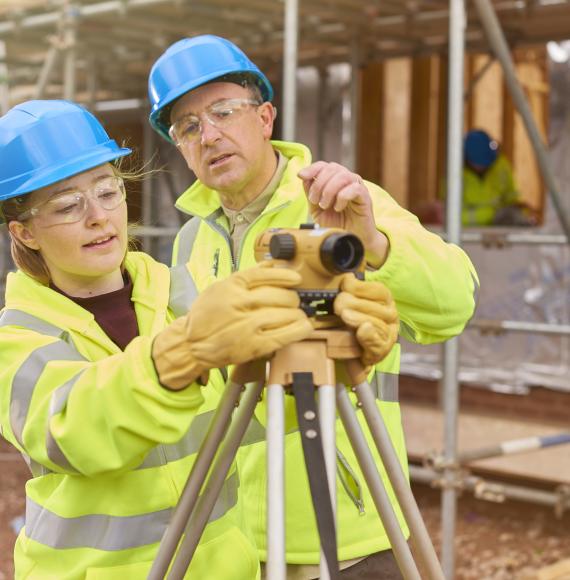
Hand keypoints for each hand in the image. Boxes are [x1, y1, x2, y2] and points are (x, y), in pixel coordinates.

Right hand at [152, 265, 312, 389]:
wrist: (190, 345)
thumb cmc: (206, 316)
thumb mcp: (220, 287)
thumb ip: (247, 276)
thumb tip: (272, 263)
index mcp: (232, 286)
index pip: (265, 275)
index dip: (285, 276)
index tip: (296, 279)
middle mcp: (240, 303)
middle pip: (280, 295)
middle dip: (292, 298)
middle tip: (294, 302)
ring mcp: (248, 325)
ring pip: (286, 314)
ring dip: (298, 314)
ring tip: (299, 315)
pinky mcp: (254, 346)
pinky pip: (286, 335)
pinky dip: (299, 329)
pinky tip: (304, 326)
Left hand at [298, 161, 388, 267]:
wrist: (351, 240)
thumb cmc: (336, 225)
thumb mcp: (317, 210)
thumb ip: (311, 194)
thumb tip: (304, 178)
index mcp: (334, 181)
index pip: (324, 165)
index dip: (312, 168)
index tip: (301, 176)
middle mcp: (347, 181)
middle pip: (332, 168)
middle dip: (319, 184)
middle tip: (315, 201)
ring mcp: (357, 188)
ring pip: (343, 176)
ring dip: (329, 190)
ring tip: (325, 205)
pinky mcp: (365, 198)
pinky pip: (355, 188)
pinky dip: (342, 197)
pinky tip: (338, 208)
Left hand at [334, 274, 398, 365]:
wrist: (349, 354)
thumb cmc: (349, 324)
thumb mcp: (350, 303)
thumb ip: (351, 290)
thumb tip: (347, 276)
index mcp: (385, 301)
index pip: (379, 290)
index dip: (361, 287)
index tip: (345, 284)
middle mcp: (390, 316)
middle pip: (376, 306)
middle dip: (354, 303)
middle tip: (338, 305)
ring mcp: (388, 335)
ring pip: (376, 323)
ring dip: (358, 318)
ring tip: (344, 315)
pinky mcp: (381, 352)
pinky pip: (378, 344)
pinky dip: (369, 337)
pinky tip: (361, 331)